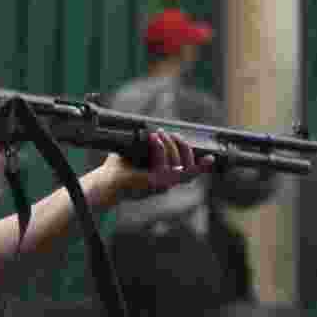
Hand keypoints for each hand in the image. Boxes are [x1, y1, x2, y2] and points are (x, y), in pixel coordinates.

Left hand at [97, 129, 214, 202]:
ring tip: (161, 133)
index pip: (190, 174)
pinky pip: (164, 166)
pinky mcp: (151, 183)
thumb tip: (162, 130)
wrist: (105, 181)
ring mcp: (160, 185)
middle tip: (174, 135)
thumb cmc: (121, 168)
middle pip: (190, 170)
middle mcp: (166, 184)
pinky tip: (155, 138)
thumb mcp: (139, 153)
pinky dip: (161, 150)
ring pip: (179, 166)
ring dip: (173, 146)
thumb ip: (153, 146)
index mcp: (166, 178)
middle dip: (185, 149)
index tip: (211, 157)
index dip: (202, 166)